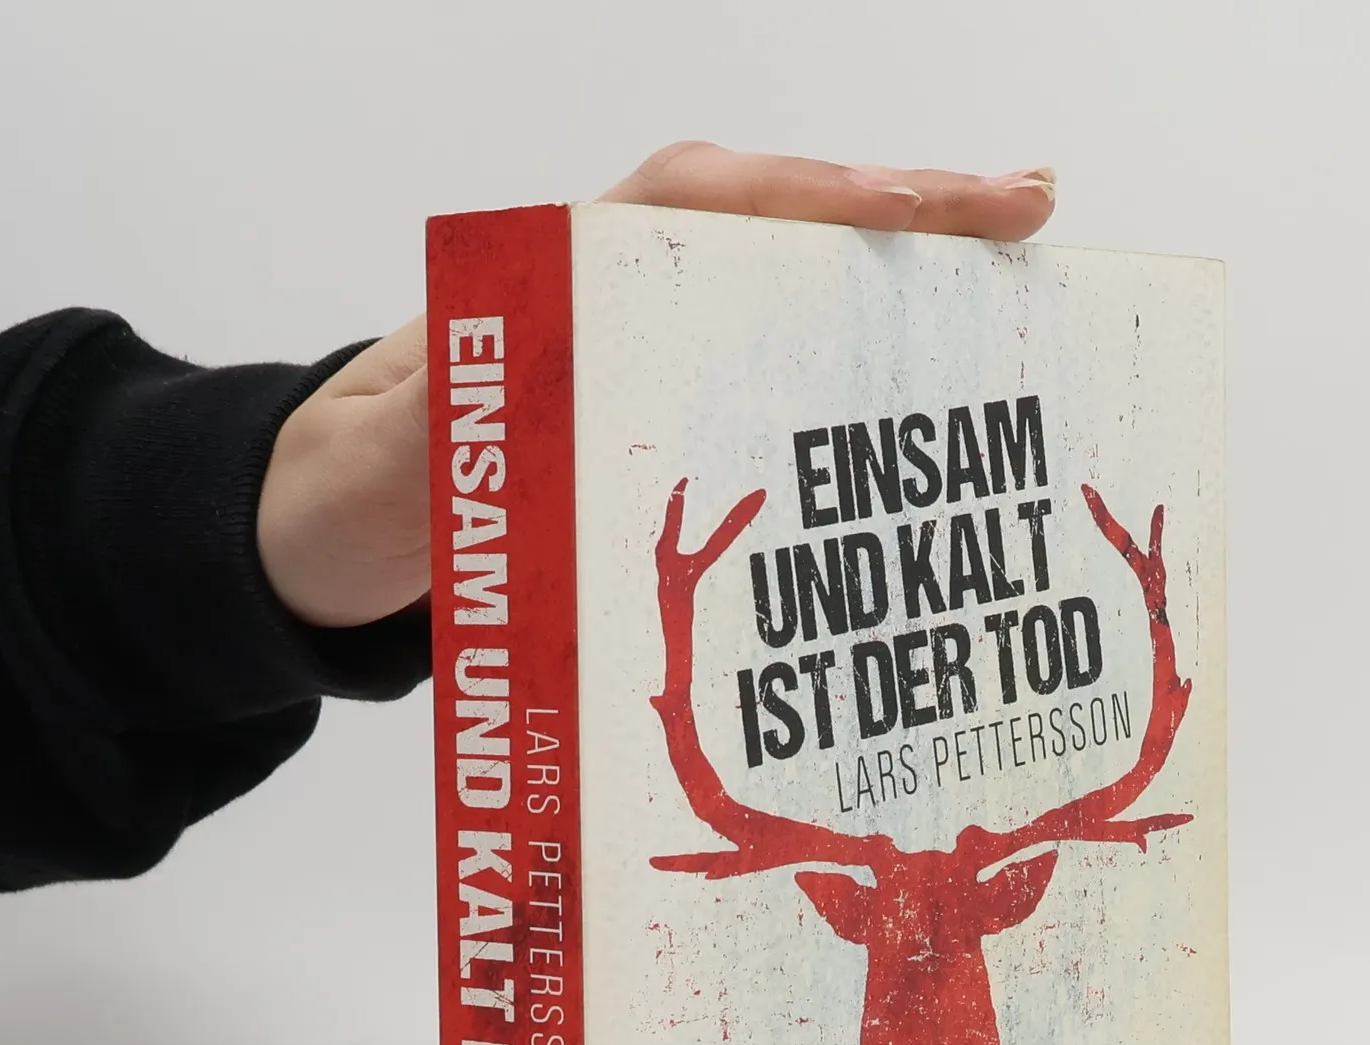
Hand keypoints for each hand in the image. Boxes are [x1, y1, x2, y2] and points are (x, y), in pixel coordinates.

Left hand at [257, 143, 1056, 628]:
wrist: (337, 523)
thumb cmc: (362, 486)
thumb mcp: (388, 464)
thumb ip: (441, 429)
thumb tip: (513, 394)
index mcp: (562, 274)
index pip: (705, 201)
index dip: (816, 196)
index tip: (910, 207)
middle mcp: (623, 288)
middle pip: (783, 223)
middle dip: (907, 213)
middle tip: (1032, 212)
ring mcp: (656, 339)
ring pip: (796, 285)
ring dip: (904, 278)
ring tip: (1020, 276)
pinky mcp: (672, 397)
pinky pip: (781, 357)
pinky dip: (865, 356)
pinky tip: (937, 388)